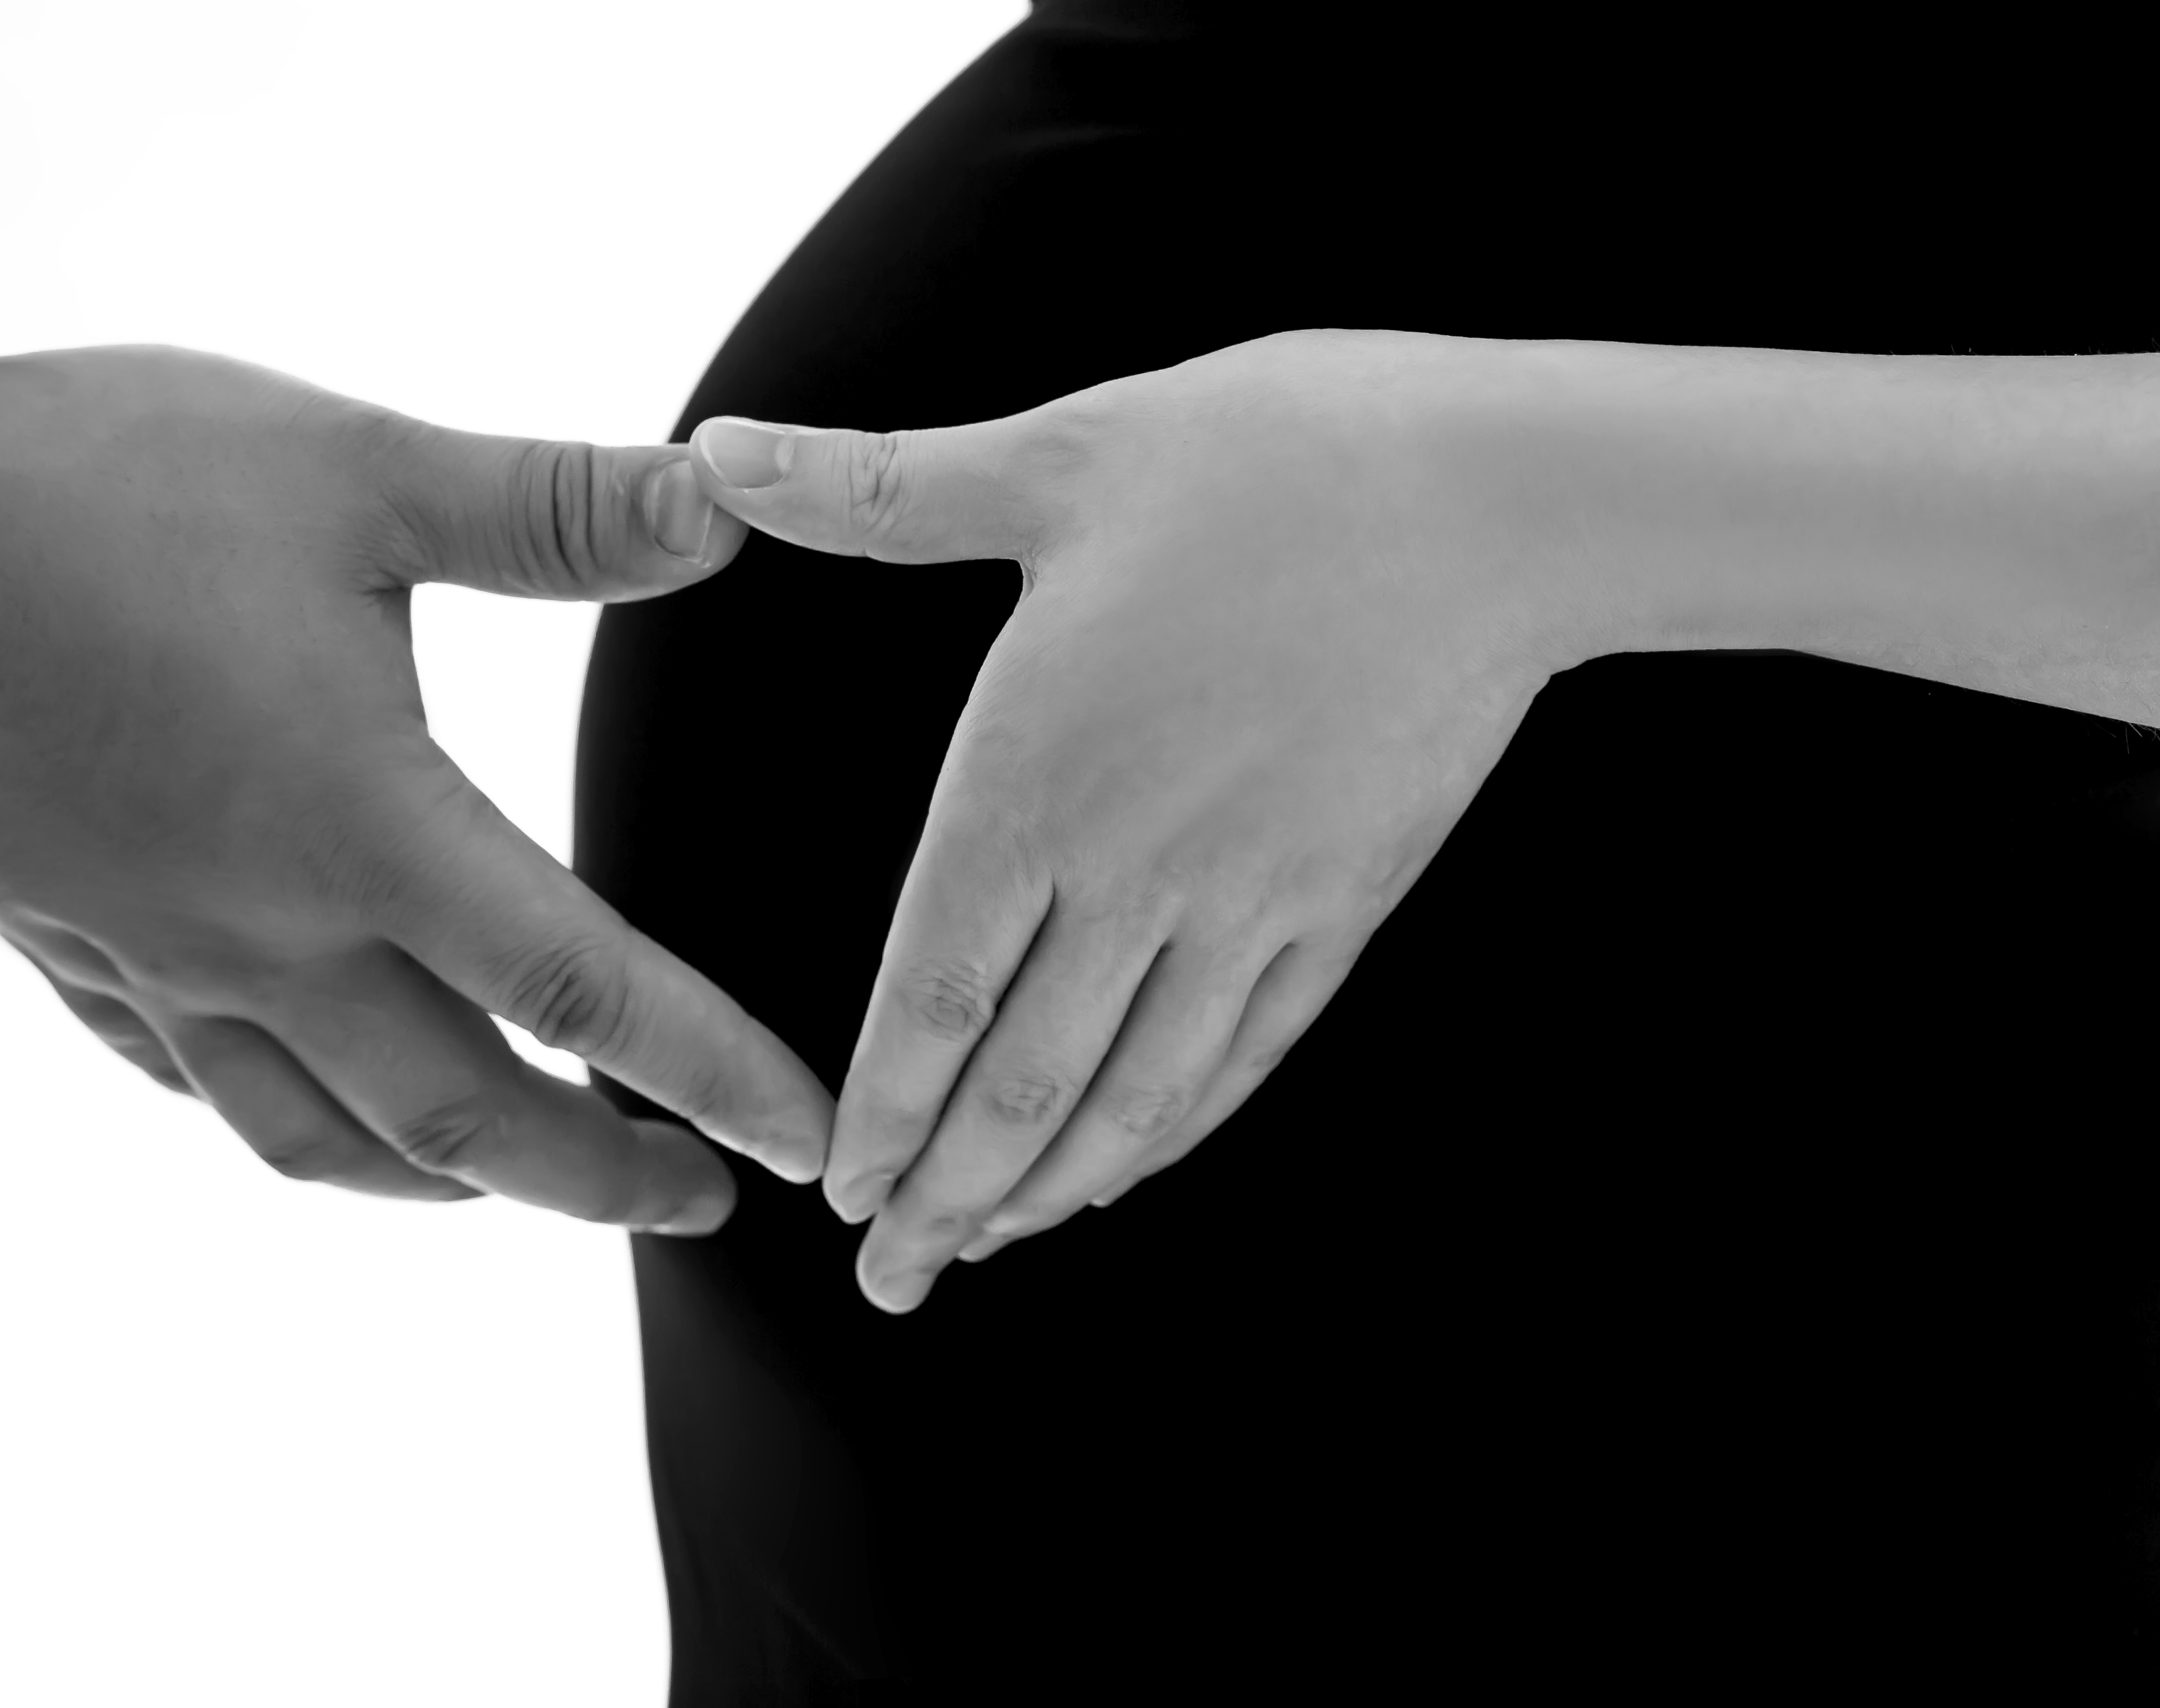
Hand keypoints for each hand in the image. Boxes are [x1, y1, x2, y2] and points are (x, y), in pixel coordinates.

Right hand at [0, 343, 830, 1228]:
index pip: (586, 991)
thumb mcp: (353, 470)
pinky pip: (192, 1080)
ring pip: (323, 1136)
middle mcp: (266, 931)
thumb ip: (550, 507)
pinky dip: (284, 1114)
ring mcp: (158, 955)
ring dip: (447, 1179)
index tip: (809, 1143)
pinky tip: (318, 1099)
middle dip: (597, 1180)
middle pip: (466, 1118)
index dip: (714, 1073)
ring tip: (523, 1181)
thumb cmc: (94, 483)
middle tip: (696, 1201)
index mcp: (363, 828)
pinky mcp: (67, 941)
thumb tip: (731, 506)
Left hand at [688, 331, 1600, 1306]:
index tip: (844, 1193)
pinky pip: (1243, 1054)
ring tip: (993, 1248)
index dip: (881, 1112)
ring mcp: (1250, 900)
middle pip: (1020, 1083)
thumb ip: (879, 489)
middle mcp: (1134, 867)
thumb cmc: (1272, 454)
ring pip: (1133, 1095)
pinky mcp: (1343, 903)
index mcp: (1037, 774)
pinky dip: (1175, 1130)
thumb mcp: (1059, 457)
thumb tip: (716, 456)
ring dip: (1051, 1188)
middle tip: (892, 1280)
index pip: (929, 994)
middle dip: (946, 1197)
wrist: (1503, 493)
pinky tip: (1130, 1170)